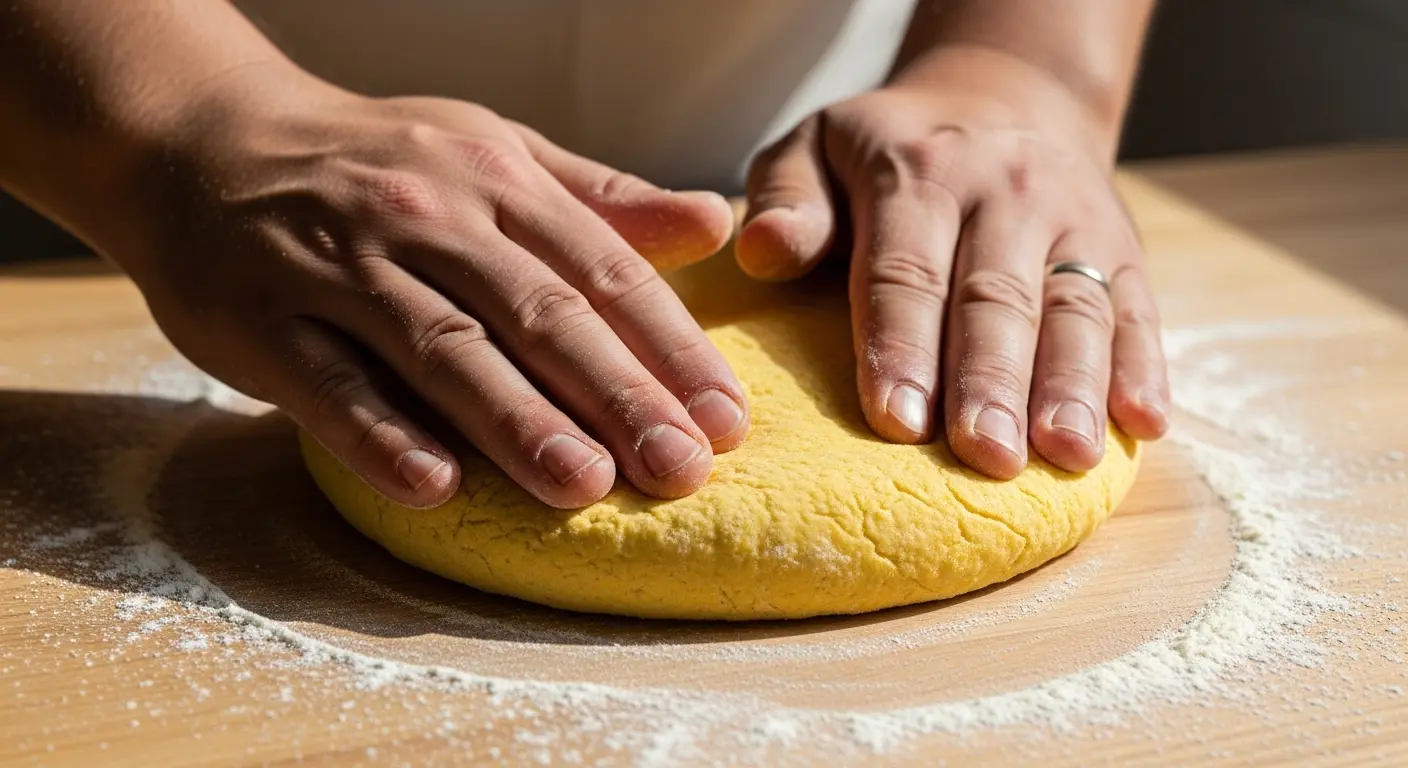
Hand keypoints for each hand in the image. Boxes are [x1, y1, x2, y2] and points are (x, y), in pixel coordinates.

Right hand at [122, 77, 746, 508]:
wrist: (203, 139)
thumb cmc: (374, 161)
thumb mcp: (492, 152)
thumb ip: (600, 198)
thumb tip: (713, 222)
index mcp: (496, 182)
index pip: (603, 271)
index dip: (670, 347)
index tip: (726, 419)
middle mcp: (429, 219)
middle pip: (539, 314)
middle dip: (618, 395)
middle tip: (682, 469)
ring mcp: (342, 267)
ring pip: (443, 348)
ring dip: (515, 419)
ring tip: (583, 485)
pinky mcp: (263, 319)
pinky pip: (329, 382)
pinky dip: (380, 434)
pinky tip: (434, 486)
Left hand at [737, 49, 1168, 477]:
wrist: (1001, 98)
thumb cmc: (886, 151)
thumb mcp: (814, 149)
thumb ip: (785, 200)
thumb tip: (760, 252)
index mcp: (917, 173)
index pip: (906, 271)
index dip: (901, 348)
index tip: (896, 421)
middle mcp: (1005, 192)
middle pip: (996, 300)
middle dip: (991, 383)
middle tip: (986, 457)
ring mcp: (1073, 221)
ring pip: (1074, 308)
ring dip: (1073, 386)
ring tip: (1068, 456)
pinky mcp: (1122, 248)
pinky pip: (1138, 308)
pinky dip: (1144, 367)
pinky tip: (1145, 424)